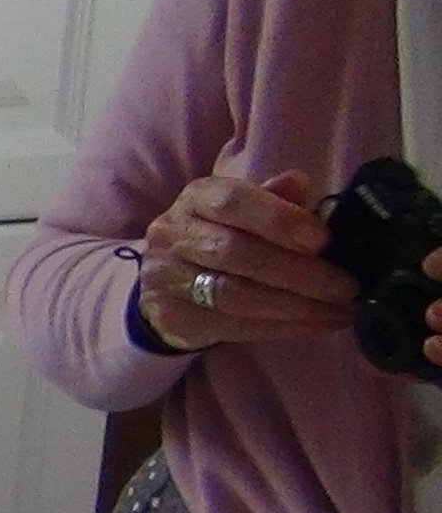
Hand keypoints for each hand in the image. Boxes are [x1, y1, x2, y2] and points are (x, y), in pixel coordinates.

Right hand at [138, 168, 352, 350]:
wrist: (172, 281)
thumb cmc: (225, 236)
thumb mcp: (249, 210)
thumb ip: (275, 199)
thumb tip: (298, 183)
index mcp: (197, 198)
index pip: (232, 202)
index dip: (279, 220)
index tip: (323, 240)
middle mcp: (172, 235)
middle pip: (235, 253)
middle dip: (299, 273)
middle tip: (346, 287)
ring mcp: (166, 278)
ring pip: (233, 296)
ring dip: (295, 307)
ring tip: (340, 311)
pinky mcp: (173, 317)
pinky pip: (232, 327)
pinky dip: (282, 329)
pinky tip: (317, 325)